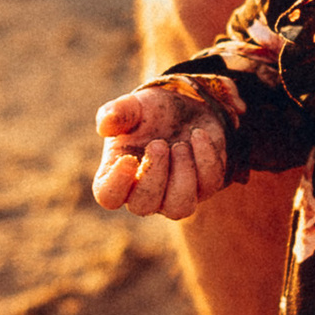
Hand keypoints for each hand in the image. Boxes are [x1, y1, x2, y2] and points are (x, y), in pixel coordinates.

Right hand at [93, 86, 230, 219]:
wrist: (186, 108)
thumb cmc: (150, 113)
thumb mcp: (133, 106)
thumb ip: (117, 112)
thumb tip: (105, 124)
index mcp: (117, 175)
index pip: (108, 196)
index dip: (117, 184)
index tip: (129, 159)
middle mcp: (143, 194)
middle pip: (144, 206)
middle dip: (155, 173)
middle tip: (160, 143)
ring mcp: (175, 196)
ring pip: (179, 208)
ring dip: (182, 174)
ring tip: (181, 145)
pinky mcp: (204, 188)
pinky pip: (208, 185)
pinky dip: (205, 159)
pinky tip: (199, 135)